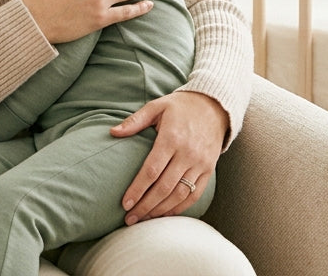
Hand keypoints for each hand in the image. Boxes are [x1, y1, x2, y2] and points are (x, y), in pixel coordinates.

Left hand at [111, 90, 227, 222]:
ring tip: (143, 220)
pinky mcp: (208, 170)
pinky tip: (164, 214)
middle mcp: (187, 153)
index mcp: (172, 138)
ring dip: (160, 210)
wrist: (214, 106)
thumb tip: (112, 132)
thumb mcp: (156, 106)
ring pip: (179, 194)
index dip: (138, 189)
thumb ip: (135, 121)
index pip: (152, 170)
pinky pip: (194, 194)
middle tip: (129, 218)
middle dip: (145, 206)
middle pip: (164, 187)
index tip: (125, 203)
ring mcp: (200, 164)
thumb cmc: (180, 107)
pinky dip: (179, 208)